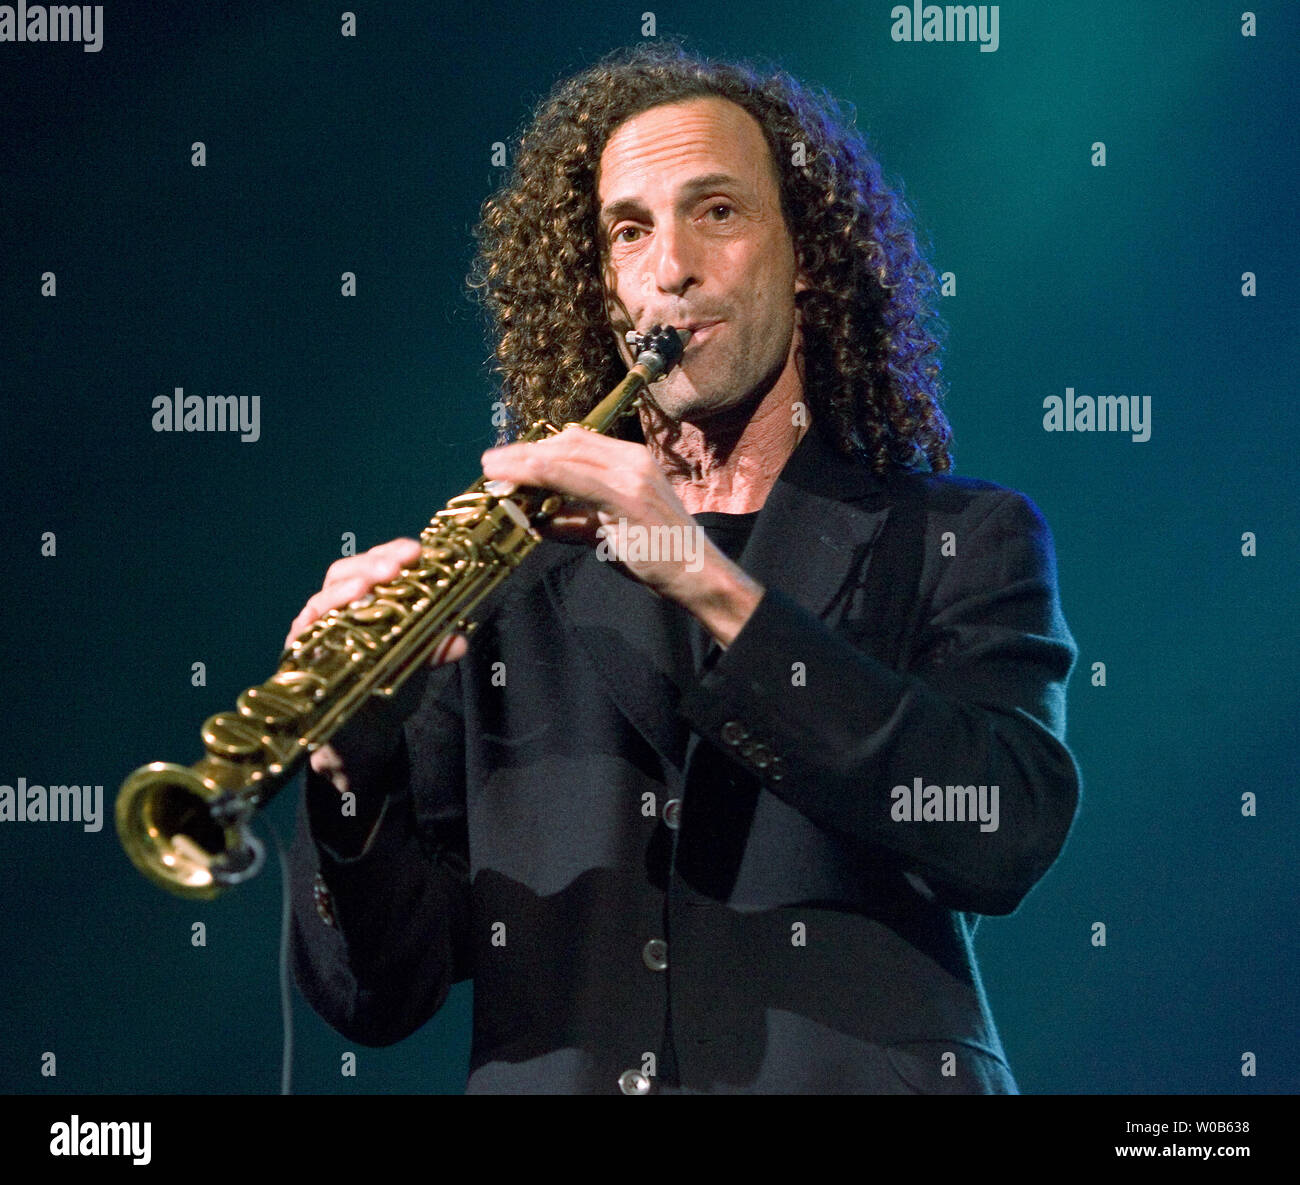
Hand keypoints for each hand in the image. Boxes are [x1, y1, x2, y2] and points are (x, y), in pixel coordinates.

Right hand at [286, 538, 466, 790]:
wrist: (364, 738)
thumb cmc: (387, 688)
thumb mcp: (416, 665)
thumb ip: (434, 649)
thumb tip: (459, 641)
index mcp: (365, 602)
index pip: (373, 565)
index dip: (391, 552)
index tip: (416, 549)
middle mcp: (336, 611)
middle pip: (343, 574)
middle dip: (368, 565)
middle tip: (395, 566)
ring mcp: (314, 634)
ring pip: (319, 601)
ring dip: (342, 591)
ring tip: (364, 587)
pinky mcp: (297, 661)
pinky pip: (300, 637)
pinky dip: (312, 625)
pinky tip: (327, 619)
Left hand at [483, 426, 710, 603]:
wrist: (698, 575)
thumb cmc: (658, 555)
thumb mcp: (609, 531)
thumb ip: (574, 521)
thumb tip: (536, 522)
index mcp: (633, 461)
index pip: (577, 444)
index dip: (538, 449)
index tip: (509, 460)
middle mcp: (633, 460)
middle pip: (566, 445)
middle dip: (524, 452)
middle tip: (491, 463)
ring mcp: (631, 476)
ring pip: (566, 457)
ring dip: (524, 461)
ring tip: (493, 470)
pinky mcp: (627, 497)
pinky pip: (574, 478)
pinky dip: (541, 474)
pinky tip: (518, 479)